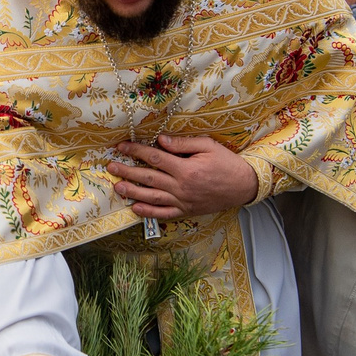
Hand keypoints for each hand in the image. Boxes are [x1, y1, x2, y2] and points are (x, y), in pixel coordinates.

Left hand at [114, 135, 258, 220]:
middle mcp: (182, 187)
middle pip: (148, 178)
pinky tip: (135, 208)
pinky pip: (164, 214)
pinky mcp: (187, 211)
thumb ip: (184, 144)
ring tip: (117, 187)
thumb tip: (161, 140)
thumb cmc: (227, 163)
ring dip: (133, 193)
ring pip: (152, 198)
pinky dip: (149, 213)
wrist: (244, 186)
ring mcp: (183, 201)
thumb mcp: (208, 146)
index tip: (122, 146)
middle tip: (111, 167)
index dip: (136, 151)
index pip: (155, 158)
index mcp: (186, 169)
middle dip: (127, 171)